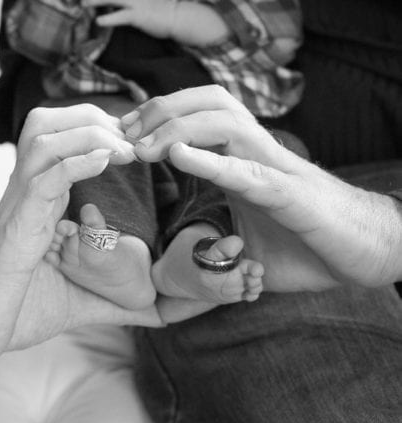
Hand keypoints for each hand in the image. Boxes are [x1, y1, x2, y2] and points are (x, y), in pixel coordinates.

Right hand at [0, 104, 160, 372]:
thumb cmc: (24, 308)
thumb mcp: (85, 297)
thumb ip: (124, 302)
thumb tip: (165, 315)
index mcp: (42, 199)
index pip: (61, 138)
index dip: (99, 128)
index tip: (136, 141)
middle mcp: (29, 192)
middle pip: (47, 123)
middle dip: (93, 118)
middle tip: (131, 140)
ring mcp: (21, 204)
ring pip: (43, 138)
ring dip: (88, 134)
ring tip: (124, 151)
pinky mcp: (18, 224)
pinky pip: (43, 178)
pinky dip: (74, 163)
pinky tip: (105, 161)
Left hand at [84, 0, 177, 38]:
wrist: (178, 16)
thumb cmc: (163, 9)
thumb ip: (133, 0)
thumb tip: (119, 4)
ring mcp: (136, 2)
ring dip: (96, 1)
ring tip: (83, 4)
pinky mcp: (139, 15)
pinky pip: (120, 16)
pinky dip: (108, 19)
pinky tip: (98, 21)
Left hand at [122, 85, 401, 291]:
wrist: (360, 256)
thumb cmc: (306, 249)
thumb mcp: (249, 241)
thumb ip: (222, 237)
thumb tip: (197, 255)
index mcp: (246, 163)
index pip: (203, 118)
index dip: (162, 118)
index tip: (126, 135)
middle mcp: (259, 156)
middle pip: (212, 103)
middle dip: (163, 109)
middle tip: (125, 132)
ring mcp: (276, 171)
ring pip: (228, 123)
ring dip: (179, 128)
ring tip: (144, 147)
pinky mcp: (291, 196)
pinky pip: (247, 171)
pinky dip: (212, 162)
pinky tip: (179, 155)